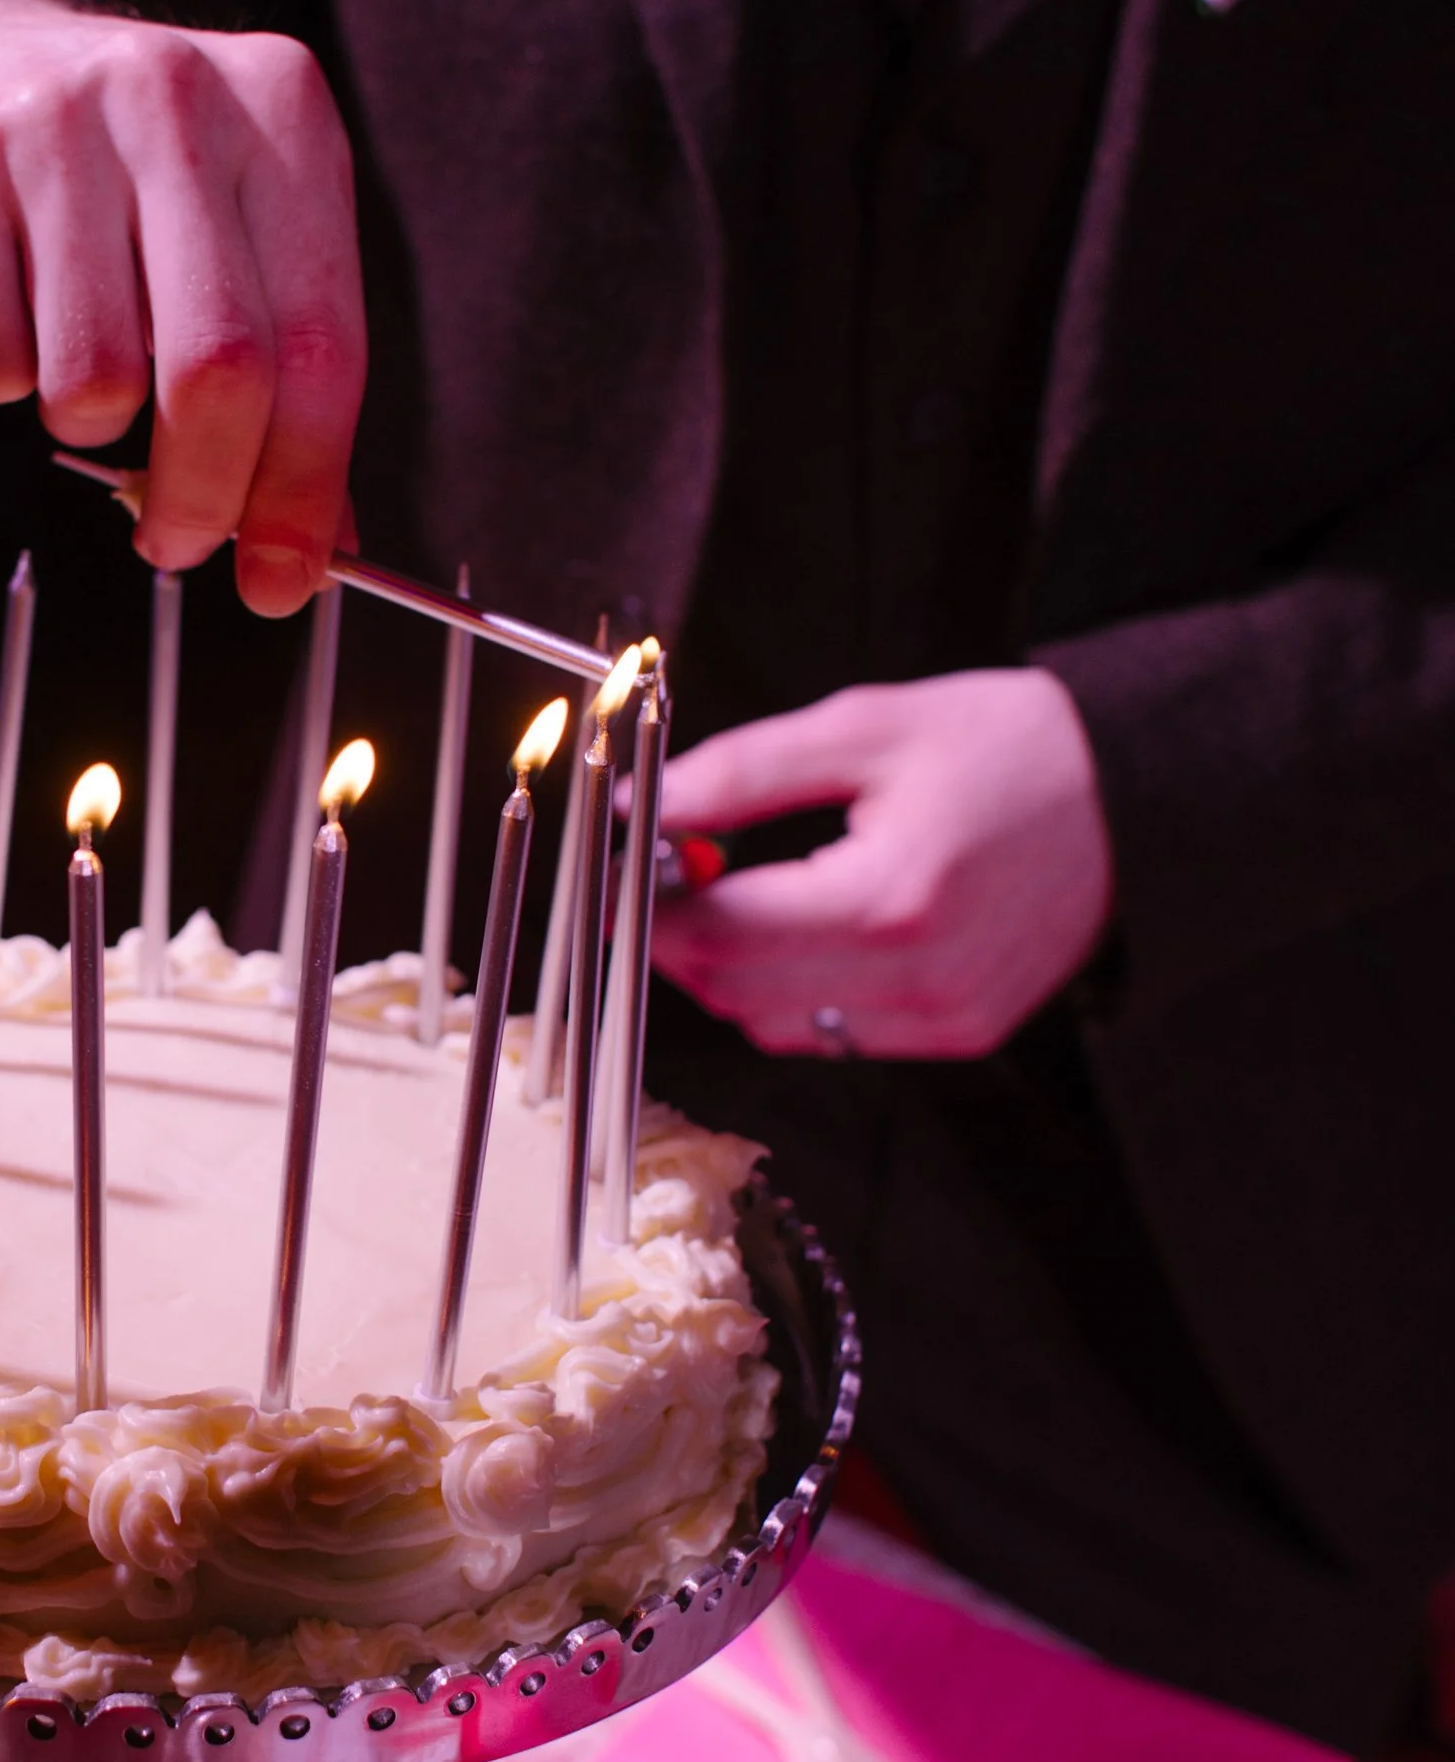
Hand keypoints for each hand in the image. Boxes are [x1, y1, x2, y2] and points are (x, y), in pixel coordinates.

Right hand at [0, 0, 364, 613]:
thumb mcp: (236, 241)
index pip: (320, 343)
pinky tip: (3, 311)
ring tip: (78, 365)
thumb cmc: (128, 183)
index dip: (304, 486)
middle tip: (175, 545)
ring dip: (85, 423)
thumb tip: (308, 552)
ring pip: (93, 381)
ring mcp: (51, 122)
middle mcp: (175, 94)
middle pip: (218, 371)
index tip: (281, 581)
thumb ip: (287, 384)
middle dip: (200, 495)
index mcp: (283, 112)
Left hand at [652, 669, 1112, 1058]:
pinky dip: (792, 992)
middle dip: (678, 939)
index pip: (718, 932)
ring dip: (731, 971)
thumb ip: (741, 771)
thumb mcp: (865, 727)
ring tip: (733, 893)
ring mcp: (944, 1019)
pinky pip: (834, 1034)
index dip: (649, 902)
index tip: (623, 863)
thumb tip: (644, 806)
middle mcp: (918, 980)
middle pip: (734, 991)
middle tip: (663, 875)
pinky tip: (802, 928)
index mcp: (890, 899)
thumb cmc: (1011, 746)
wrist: (1138, 793)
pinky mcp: (961, 1033)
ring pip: (775, 1024)